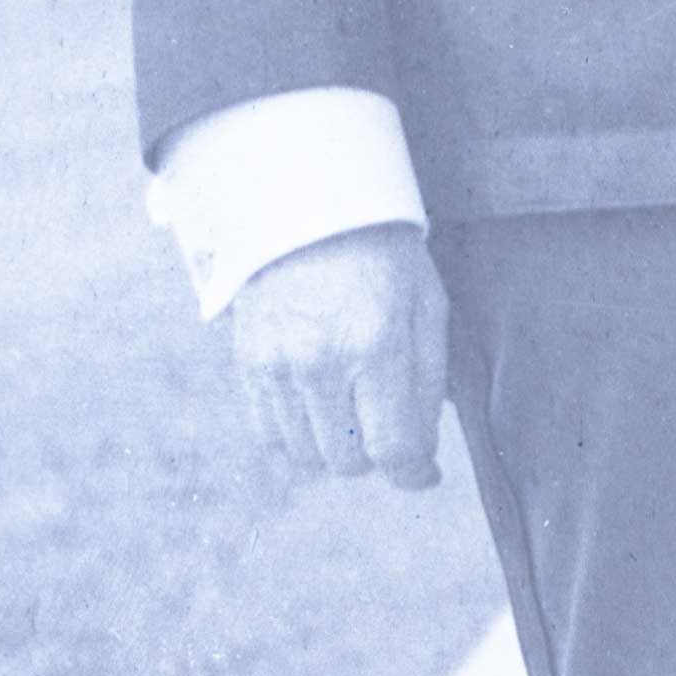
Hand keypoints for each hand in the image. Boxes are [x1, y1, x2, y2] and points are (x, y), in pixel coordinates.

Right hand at [227, 221, 449, 491]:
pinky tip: (319, 406)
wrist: (309, 201)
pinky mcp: (247, 361)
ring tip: (353, 413)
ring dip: (335, 449)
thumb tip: (422, 451)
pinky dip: (297, 434)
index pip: (393, 449)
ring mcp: (276, 364)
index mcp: (375, 344)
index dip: (415, 474)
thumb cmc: (383, 251)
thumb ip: (428, 381)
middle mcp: (320, 361)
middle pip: (348, 462)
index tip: (424, 472)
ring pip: (305, 454)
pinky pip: (269, 431)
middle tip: (388, 428)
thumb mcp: (427, 303)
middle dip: (376, 457)